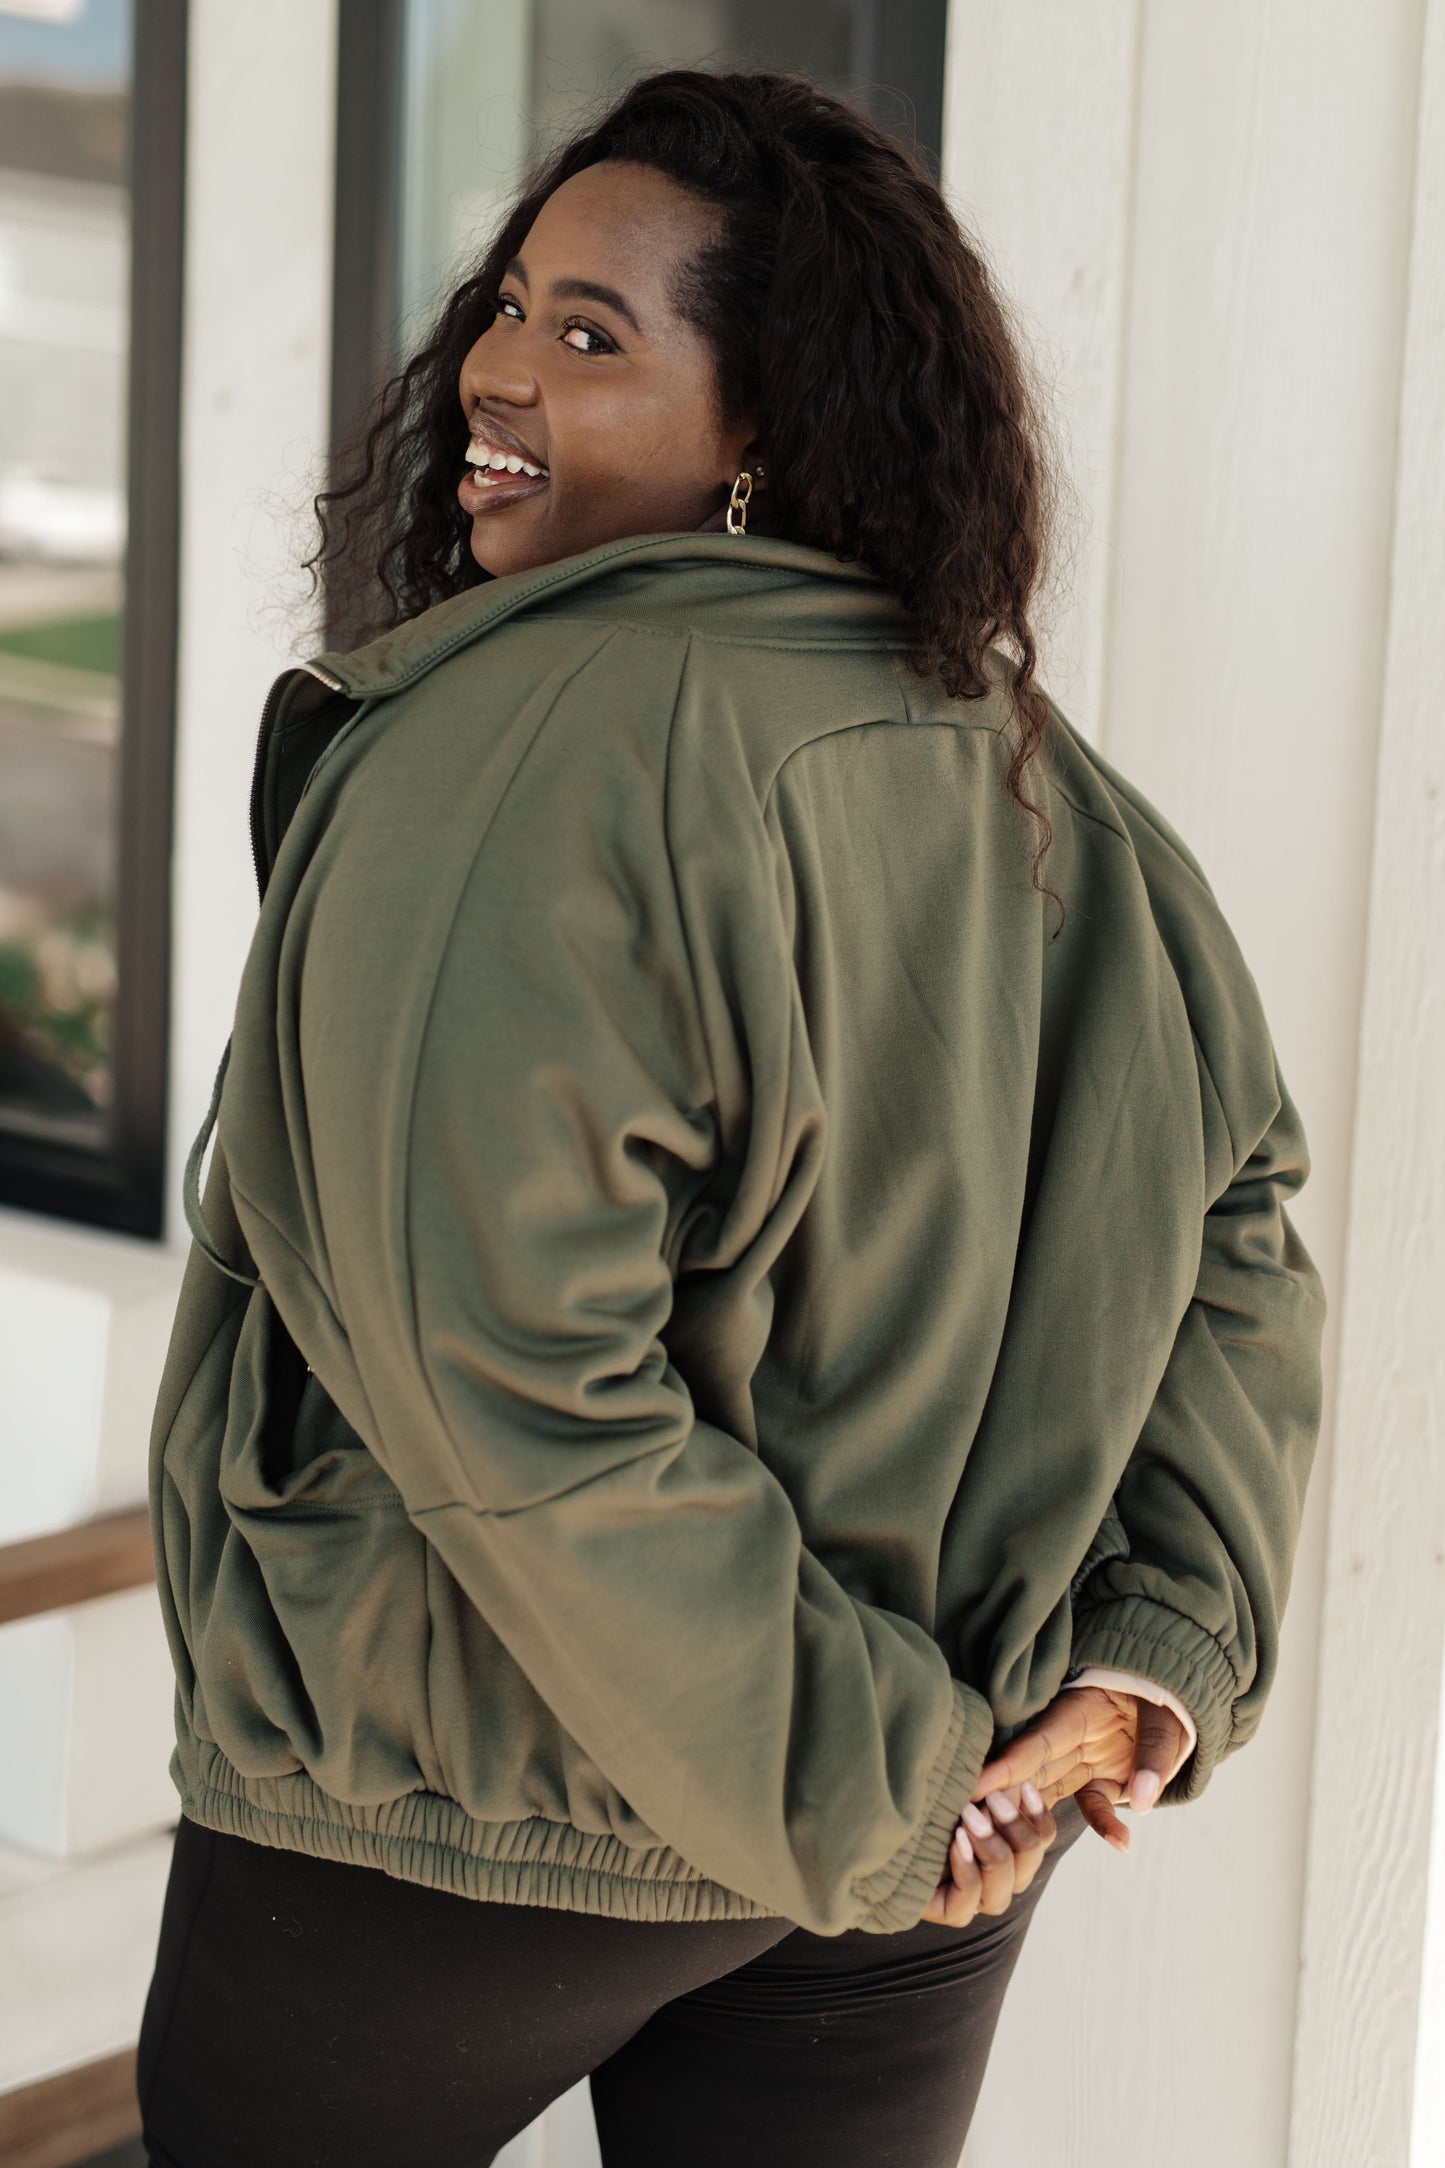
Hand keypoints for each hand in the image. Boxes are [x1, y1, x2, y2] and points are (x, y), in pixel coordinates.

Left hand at [919, 1783, 1057, 1925]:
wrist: (881, 1820)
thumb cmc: (929, 1797)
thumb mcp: (968, 1787)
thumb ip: (997, 1786)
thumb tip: (1022, 1777)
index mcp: (1009, 1843)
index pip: (1041, 1839)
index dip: (1040, 1816)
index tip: (1024, 1785)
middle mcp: (999, 1876)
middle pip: (1029, 1862)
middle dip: (1014, 1828)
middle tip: (990, 1800)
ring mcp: (976, 1898)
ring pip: (1005, 1887)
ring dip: (992, 1848)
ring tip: (969, 1817)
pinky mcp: (949, 1912)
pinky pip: (968, 1904)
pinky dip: (966, 1870)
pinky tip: (957, 1842)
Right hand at [968, 1686, 1185, 1852]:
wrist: (1175, 1690)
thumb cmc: (1164, 1692)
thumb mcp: (1165, 1713)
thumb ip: (1154, 1752)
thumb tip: (1141, 1802)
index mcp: (1076, 1711)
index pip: (1036, 1743)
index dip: (1007, 1765)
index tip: (976, 1786)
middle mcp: (1071, 1738)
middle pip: (1030, 1772)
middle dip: (1000, 1798)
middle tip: (970, 1822)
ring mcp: (1084, 1758)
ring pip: (1047, 1791)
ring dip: (1029, 1817)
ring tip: (1004, 1844)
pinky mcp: (1102, 1777)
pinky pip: (1094, 1805)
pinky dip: (1105, 1824)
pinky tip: (1124, 1843)